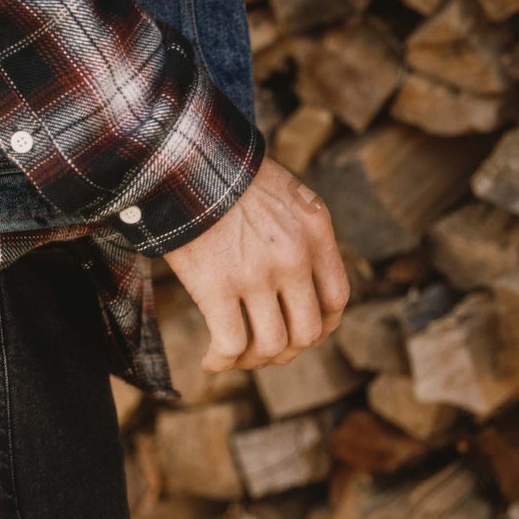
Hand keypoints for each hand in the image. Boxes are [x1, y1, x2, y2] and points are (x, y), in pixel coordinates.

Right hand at [161, 157, 349, 371]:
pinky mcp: (216, 286)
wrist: (182, 156)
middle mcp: (293, 257)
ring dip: (254, 360)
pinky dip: (221, 362)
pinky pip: (231, 344)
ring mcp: (256, 274)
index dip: (320, 325)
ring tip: (234, 356)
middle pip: (307, 332)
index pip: (336, 300)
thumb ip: (298, 232)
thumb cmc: (225, 173)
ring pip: (271, 345)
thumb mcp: (283, 192)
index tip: (297, 330)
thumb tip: (295, 280)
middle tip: (262, 348)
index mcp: (314, 231)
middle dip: (286, 349)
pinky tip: (209, 362)